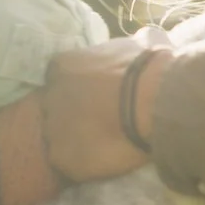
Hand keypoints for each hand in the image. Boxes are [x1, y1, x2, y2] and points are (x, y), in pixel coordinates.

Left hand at [39, 29, 169, 181]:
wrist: (155, 101)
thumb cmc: (148, 67)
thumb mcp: (142, 43)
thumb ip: (132, 44)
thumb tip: (146, 40)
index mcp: (62, 65)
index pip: (60, 76)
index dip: (79, 86)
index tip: (98, 94)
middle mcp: (49, 96)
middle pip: (55, 107)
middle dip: (72, 113)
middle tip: (101, 120)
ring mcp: (52, 128)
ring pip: (59, 137)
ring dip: (76, 140)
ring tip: (104, 144)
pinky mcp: (62, 158)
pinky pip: (69, 163)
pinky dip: (83, 164)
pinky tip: (103, 162)